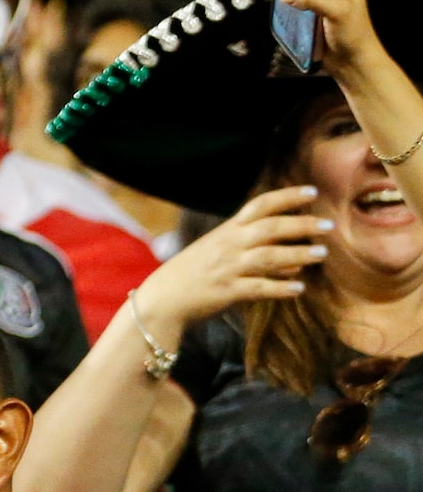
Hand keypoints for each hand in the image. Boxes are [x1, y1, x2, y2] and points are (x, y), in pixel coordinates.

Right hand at [130, 186, 324, 345]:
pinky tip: (299, 289)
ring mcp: (228, 268)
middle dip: (301, 225)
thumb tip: (293, 259)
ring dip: (298, 254)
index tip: (312, 192)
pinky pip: (259, 288)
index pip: (260, 206)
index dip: (287, 197)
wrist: (162, 299)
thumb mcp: (216, 251)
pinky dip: (280, 288)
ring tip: (322, 254)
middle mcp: (229, 245)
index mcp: (227, 231)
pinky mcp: (227, 291)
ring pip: (269, 257)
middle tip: (329, 225)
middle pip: (270, 228)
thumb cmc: (192, 273)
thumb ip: (251, 250)